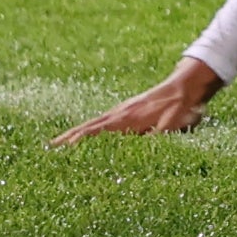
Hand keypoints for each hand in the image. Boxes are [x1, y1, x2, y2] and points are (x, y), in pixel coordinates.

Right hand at [51, 58, 221, 147]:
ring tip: (58, 144)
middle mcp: (119, 113)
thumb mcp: (172, 127)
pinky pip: (102, 121)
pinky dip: (89, 128)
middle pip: (88, 127)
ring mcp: (122, 110)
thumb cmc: (181, 108)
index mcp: (127, 119)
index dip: (78, 141)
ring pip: (93, 123)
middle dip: (68, 138)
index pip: (96, 131)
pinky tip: (86, 134)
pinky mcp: (127, 110)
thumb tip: (138, 151)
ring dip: (75, 133)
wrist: (188, 85)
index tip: (60, 151)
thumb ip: (154, 139)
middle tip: (48, 150)